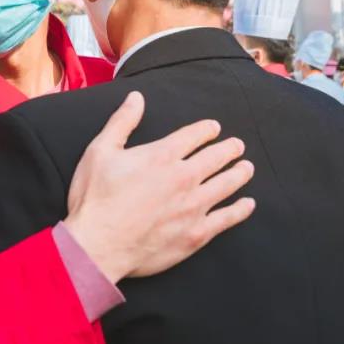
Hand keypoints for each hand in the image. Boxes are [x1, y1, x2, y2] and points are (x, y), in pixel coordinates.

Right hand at [63, 91, 255, 283]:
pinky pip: (226, 219)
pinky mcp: (195, 234)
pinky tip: (248, 204)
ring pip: (226, 185)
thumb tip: (136, 98)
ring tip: (247, 168)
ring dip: (239, 174)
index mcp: (162, 156)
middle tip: (238, 146)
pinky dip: (240, 210)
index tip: (214, 128)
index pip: (193, 136)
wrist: (98, 246)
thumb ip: (122, 122)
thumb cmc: (95, 199)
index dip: (207, 130)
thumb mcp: (100, 151)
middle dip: (229, 149)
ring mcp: (193, 207)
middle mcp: (183, 178)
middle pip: (215, 158)